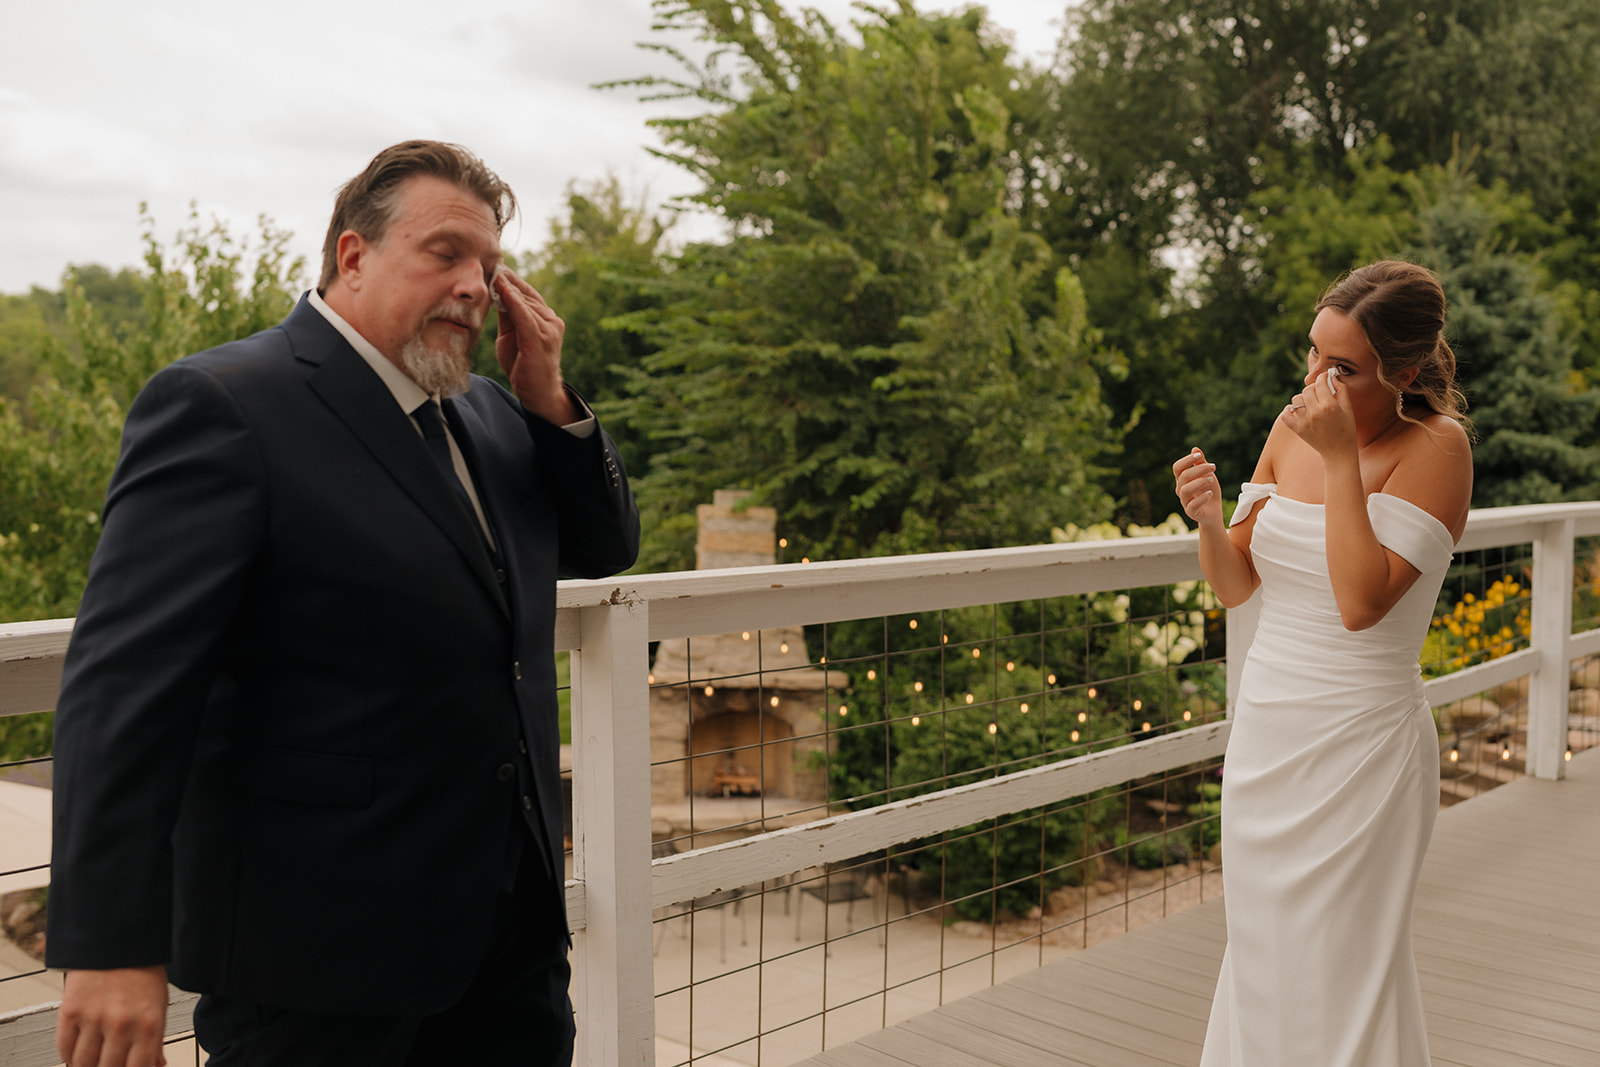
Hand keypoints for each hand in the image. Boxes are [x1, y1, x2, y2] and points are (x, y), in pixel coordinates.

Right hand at [57, 966, 168, 1066]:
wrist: (118, 940)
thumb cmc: (142, 973)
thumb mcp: (159, 1005)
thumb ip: (156, 1039)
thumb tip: (158, 1065)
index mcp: (149, 1025)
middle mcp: (121, 1025)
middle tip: (108, 1062)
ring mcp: (94, 1019)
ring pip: (83, 1065)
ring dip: (86, 1066)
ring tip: (93, 1060)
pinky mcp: (70, 1011)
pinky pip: (64, 1049)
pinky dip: (69, 1056)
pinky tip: (78, 1051)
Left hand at [493, 269, 579, 424]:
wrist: (538, 393)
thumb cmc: (524, 366)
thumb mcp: (512, 336)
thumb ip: (507, 317)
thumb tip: (495, 296)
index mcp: (546, 319)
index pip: (528, 294)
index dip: (512, 280)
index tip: (496, 266)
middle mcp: (552, 321)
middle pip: (526, 295)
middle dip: (507, 281)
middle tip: (490, 264)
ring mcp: (549, 329)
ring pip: (525, 303)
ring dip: (507, 289)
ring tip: (492, 274)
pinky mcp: (541, 339)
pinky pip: (525, 316)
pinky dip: (513, 301)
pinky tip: (503, 289)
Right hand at [1173, 447, 1222, 527]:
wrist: (1214, 512)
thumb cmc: (1209, 491)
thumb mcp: (1208, 475)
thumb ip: (1201, 463)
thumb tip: (1195, 448)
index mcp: (1182, 480)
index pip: (1177, 468)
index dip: (1186, 460)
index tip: (1199, 455)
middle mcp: (1180, 490)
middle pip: (1183, 476)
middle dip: (1200, 469)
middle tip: (1213, 467)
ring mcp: (1185, 502)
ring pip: (1185, 490)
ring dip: (1200, 482)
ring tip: (1212, 480)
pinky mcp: (1191, 513)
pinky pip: (1192, 505)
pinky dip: (1203, 497)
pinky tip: (1210, 493)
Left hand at [1281, 368, 1355, 457]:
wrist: (1339, 452)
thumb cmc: (1346, 429)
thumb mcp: (1348, 409)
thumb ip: (1341, 390)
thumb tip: (1332, 377)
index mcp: (1329, 406)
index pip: (1320, 383)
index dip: (1323, 377)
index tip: (1324, 377)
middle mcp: (1315, 413)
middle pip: (1307, 390)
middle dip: (1314, 389)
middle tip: (1319, 393)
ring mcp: (1304, 421)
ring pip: (1296, 400)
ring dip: (1303, 399)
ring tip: (1310, 403)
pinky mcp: (1297, 429)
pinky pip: (1285, 415)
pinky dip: (1288, 410)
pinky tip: (1296, 410)